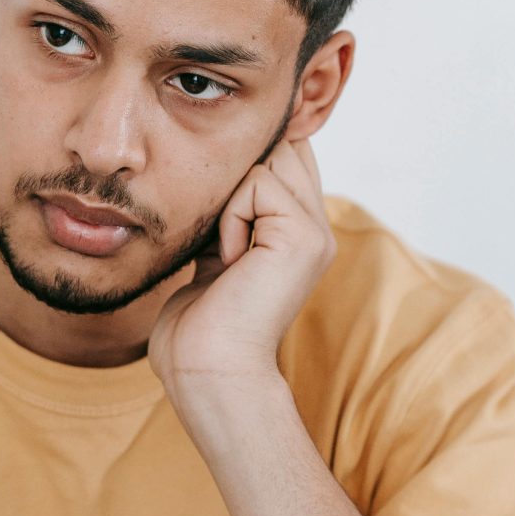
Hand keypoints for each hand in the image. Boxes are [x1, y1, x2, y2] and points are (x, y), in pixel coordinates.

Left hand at [147, 135, 334, 428]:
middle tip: (218, 231)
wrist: (206, 370)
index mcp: (297, 231)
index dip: (253, 152)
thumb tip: (218, 171)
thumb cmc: (199, 326)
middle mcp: (315, 227)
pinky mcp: (304, 236)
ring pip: (270, 158)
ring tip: (226, 252)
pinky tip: (229, 262)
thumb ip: (230, 213)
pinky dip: (230, 219)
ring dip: (230, 197)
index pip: (288, 153)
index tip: (219, 185)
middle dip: (237, 171)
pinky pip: (258, 183)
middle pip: (282, 145)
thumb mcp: (215, 254)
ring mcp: (315, 232)